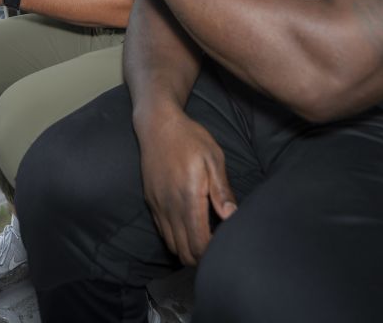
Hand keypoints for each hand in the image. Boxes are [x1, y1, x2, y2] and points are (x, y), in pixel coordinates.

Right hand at [136, 110, 236, 265]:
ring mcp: (158, 206)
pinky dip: (176, 238)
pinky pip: (163, 232)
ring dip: (188, 249)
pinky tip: (189, 226)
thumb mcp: (213, 159)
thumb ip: (221, 190)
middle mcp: (170, 207)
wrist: (157, 125)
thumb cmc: (190, 139)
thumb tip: (231, 216)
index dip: (213, 252)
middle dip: (201, 257)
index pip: (199, 244)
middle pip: (184, 253)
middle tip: (217, 245)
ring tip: (205, 238)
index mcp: (188, 199)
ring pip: (172, 245)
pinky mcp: (151, 202)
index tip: (226, 244)